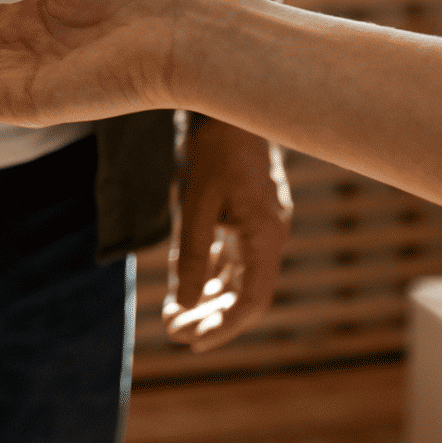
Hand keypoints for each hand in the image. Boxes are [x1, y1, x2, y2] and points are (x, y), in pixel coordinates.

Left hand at [164, 115, 289, 351]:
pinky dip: (210, 272)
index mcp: (266, 234)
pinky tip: (186, 284)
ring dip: (207, 299)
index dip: (224, 328)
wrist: (228, 98)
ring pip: (237, 276)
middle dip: (210, 318)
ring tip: (172, 318)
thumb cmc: (213, 147)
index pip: (252, 301)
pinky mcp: (247, 211)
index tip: (191, 344)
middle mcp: (269, 234)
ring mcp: (260, 223)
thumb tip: (183, 305)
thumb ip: (190, 256)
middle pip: (245, 294)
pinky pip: (232, 254)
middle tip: (172, 334)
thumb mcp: (195, 203)